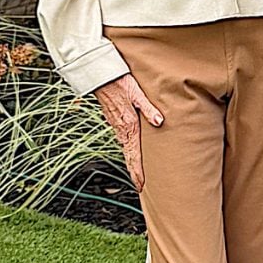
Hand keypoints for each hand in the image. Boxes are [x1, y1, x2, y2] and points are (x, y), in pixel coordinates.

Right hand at [94, 73, 164, 193]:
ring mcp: (117, 126)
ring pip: (126, 149)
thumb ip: (149, 109)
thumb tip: (160, 122)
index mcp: (128, 126)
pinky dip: (129, 151)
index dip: (137, 171)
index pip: (133, 155)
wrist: (101, 75)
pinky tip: (133, 153)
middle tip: (142, 187)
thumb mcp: (137, 94)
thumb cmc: (120, 82)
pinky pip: (123, 140)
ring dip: (132, 162)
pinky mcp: (116, 121)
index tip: (141, 186)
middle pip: (129, 157)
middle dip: (135, 172)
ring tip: (140, 175)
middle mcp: (121, 130)